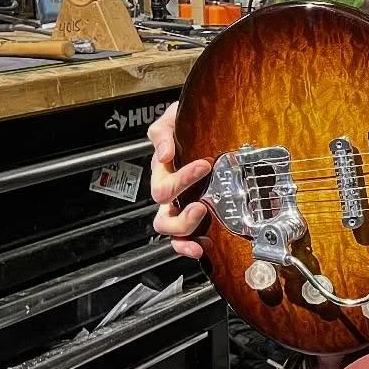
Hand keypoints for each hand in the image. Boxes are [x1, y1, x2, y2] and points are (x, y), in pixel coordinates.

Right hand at [149, 102, 210, 258]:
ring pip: (170, 229)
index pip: (165, 183)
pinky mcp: (196, 218)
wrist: (204, 125)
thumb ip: (164, 133)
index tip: (204, 165)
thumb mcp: (174, 121)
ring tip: (201, 222)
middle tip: (201, 206)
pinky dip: (189, 247)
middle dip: (181, 216)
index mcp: (163, 173)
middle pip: (163, 216)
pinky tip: (203, 247)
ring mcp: (181, 207)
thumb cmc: (187, 126)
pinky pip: (185, 239)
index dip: (183, 178)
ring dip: (184, 230)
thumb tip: (164, 153)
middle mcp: (170, 194)